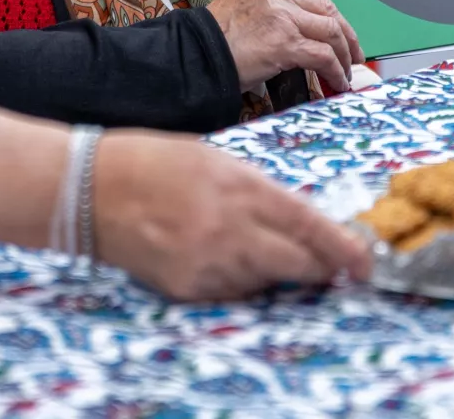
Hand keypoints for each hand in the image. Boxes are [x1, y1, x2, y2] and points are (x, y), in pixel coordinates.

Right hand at [94, 132, 372, 299]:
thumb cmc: (152, 162)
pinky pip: (230, 292)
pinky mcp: (186, 287)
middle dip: (318, 267)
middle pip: (297, 264)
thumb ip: (258, 191)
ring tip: (246, 244)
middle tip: (328, 266)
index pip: (307, 224)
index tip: (363, 262)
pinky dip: (237, 280)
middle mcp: (230, 229)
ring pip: (265, 280)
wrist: (89, 189)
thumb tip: (297, 219)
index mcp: (240, 188)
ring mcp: (207, 263)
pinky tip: (217, 256)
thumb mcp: (215, 161)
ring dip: (272, 270)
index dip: (341, 248)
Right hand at [205, 0, 362, 92]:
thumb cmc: (214, 41)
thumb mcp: (244, 9)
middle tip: (354, 53)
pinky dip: (336, 69)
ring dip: (344, 54)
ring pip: (331, 30)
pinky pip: (323, 55)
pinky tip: (337, 81)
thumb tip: (307, 30)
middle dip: (345, 33)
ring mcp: (281, 15)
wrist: (194, 58)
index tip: (340, 32)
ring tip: (347, 71)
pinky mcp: (285, 41)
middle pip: (326, 7)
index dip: (331, 15)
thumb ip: (273, 8)